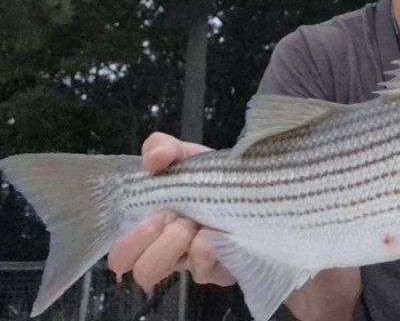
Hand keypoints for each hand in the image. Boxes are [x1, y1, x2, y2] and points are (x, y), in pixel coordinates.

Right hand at [107, 132, 235, 289]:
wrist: (255, 181)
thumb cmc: (210, 174)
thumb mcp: (184, 155)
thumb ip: (162, 148)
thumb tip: (153, 159)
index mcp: (150, 228)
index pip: (121, 256)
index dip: (131, 242)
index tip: (155, 216)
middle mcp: (169, 252)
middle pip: (143, 272)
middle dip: (159, 245)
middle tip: (177, 220)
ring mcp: (196, 264)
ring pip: (175, 274)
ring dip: (182, 245)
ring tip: (199, 224)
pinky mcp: (222, 269)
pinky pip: (210, 271)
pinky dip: (213, 249)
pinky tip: (222, 233)